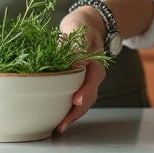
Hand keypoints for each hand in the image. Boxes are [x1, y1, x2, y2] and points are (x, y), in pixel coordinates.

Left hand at [55, 7, 107, 132]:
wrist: (84, 25)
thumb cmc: (81, 26)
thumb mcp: (80, 30)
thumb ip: (78, 44)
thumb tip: (74, 61)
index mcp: (96, 64)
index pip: (92, 81)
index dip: (85, 92)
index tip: (76, 101)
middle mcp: (92, 76)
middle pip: (89, 97)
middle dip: (76, 112)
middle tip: (63, 124)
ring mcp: (85, 82)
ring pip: (82, 102)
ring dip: (72, 115)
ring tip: (59, 127)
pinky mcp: (76, 84)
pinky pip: (73, 99)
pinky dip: (67, 109)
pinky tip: (57, 118)